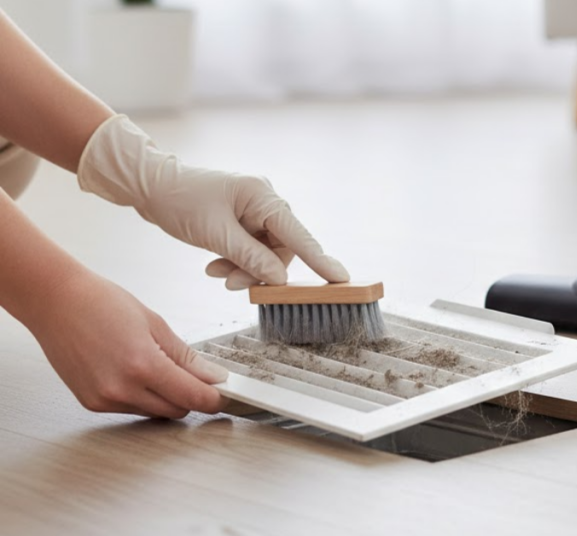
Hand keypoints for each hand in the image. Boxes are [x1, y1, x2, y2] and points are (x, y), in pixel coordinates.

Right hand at [25, 270, 227, 417]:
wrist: (55, 302)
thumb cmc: (101, 303)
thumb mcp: (155, 324)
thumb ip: (186, 357)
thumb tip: (213, 376)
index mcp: (143, 365)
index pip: (193, 397)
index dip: (215, 399)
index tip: (224, 395)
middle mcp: (121, 389)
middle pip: (177, 411)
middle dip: (191, 396)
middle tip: (194, 375)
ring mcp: (104, 399)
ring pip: (155, 412)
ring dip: (165, 397)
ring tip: (152, 363)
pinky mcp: (92, 404)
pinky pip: (131, 409)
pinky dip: (141, 396)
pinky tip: (131, 371)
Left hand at [76, 115, 349, 289]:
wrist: (149, 186)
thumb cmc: (180, 201)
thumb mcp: (215, 234)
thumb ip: (251, 258)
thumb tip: (280, 280)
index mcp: (263, 197)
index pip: (299, 235)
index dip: (320, 260)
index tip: (341, 279)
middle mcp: (264, 202)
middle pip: (281, 249)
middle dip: (260, 271)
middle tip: (234, 285)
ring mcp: (254, 211)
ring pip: (264, 254)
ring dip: (244, 269)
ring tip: (217, 274)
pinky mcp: (242, 221)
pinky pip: (250, 250)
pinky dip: (235, 262)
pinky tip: (214, 267)